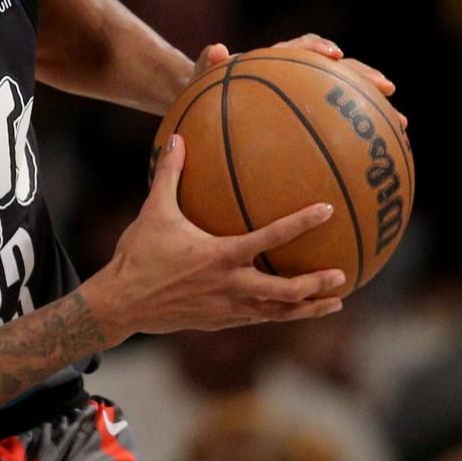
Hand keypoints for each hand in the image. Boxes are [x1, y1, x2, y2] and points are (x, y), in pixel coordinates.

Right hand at [95, 134, 348, 337]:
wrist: (120, 304)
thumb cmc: (138, 256)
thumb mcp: (153, 213)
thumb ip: (169, 175)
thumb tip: (177, 138)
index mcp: (220, 256)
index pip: (270, 238)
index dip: (301, 223)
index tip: (326, 211)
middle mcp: (231, 285)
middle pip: (286, 290)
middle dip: (316, 284)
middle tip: (341, 274)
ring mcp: (228, 308)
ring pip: (278, 312)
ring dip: (309, 308)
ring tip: (335, 302)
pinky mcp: (221, 322)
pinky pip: (260, 318)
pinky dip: (282, 314)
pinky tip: (293, 309)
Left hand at [195, 34, 404, 129]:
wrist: (205, 115)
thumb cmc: (203, 97)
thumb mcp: (201, 83)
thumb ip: (206, 66)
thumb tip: (217, 48)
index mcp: (275, 64)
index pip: (301, 49)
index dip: (318, 48)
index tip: (332, 55)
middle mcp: (297, 79)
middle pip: (339, 72)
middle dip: (365, 78)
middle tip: (387, 89)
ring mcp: (307, 102)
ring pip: (348, 102)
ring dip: (375, 112)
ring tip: (400, 127)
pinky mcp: (311, 125)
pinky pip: (338, 133)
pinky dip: (357, 144)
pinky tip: (374, 167)